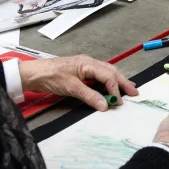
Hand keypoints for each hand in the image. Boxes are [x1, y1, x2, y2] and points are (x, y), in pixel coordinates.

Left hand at [18, 55, 136, 111]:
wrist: (33, 73)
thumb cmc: (50, 76)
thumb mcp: (70, 87)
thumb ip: (88, 96)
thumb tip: (105, 105)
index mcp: (88, 63)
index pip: (107, 76)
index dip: (115, 89)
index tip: (118, 102)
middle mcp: (89, 63)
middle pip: (111, 71)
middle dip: (123, 82)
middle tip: (134, 93)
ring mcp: (85, 66)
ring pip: (106, 72)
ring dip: (117, 82)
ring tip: (127, 90)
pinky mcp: (80, 72)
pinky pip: (99, 76)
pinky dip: (107, 82)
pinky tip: (109, 88)